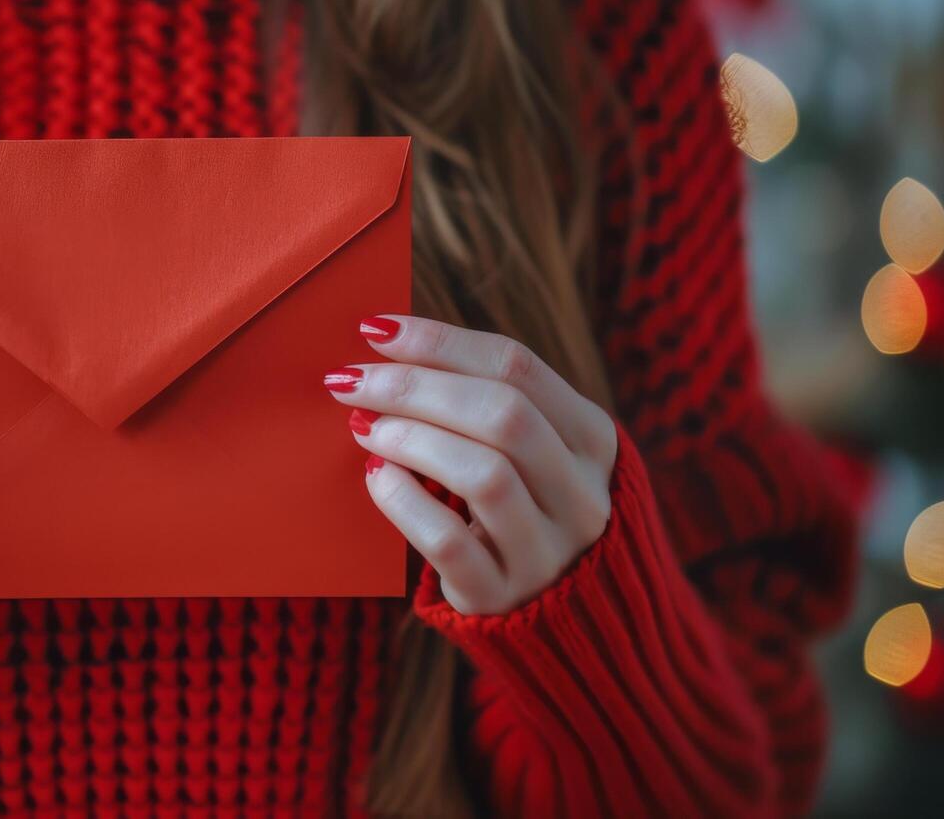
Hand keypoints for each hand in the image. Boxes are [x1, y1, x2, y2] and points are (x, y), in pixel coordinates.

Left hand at [324, 316, 617, 615]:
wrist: (551, 612)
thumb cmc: (519, 506)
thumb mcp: (528, 451)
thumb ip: (477, 401)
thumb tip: (386, 343)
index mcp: (593, 439)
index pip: (516, 365)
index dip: (439, 342)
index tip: (373, 330)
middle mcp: (582, 494)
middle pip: (503, 414)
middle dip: (414, 387)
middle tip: (351, 383)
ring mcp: (547, 550)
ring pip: (484, 474)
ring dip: (412, 439)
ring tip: (365, 428)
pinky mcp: (501, 595)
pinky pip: (449, 541)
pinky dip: (404, 502)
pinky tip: (379, 479)